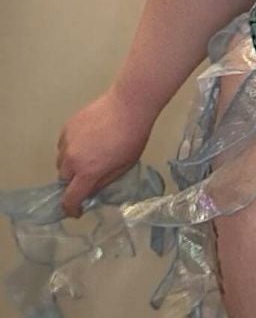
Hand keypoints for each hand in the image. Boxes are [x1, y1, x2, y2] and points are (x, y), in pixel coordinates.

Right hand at [56, 86, 156, 218]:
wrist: (128, 106)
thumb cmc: (133, 138)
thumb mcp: (124, 166)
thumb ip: (103, 182)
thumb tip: (91, 190)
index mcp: (87, 172)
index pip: (70, 199)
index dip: (72, 209)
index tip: (76, 211)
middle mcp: (72, 159)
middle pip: (63, 180)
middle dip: (73, 183)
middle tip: (88, 178)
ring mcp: (67, 142)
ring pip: (61, 162)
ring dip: (71, 165)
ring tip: (89, 157)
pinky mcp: (67, 127)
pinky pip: (63, 145)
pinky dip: (70, 149)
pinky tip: (87, 142)